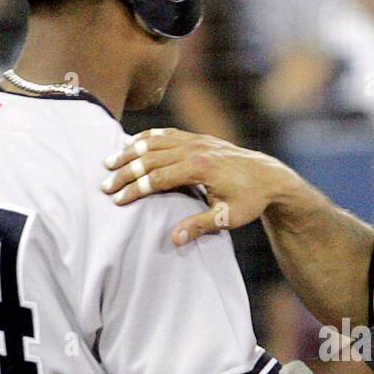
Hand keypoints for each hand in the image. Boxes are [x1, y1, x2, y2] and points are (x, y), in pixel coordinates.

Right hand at [101, 128, 317, 245]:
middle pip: (150, 158)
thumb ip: (199, 226)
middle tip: (104, 185)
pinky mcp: (198, 138)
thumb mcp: (228, 218)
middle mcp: (195, 149)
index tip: (117, 200)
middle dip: (125, 172)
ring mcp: (196, 140)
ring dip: (130, 152)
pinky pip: (166, 134)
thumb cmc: (250, 200)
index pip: (158, 178)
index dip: (136, 189)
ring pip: (155, 142)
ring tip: (109, 163)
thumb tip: (173, 239)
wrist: (269, 176)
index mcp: (200, 168)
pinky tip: (132, 144)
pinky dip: (146, 138)